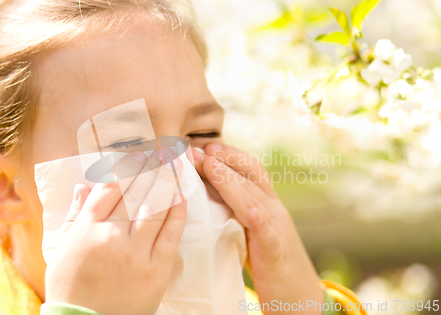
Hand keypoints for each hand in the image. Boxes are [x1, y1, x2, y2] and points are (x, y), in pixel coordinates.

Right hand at [45, 149, 186, 314]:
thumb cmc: (70, 286)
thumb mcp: (63, 248)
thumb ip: (75, 215)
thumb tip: (83, 185)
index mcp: (87, 229)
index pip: (109, 188)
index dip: (124, 168)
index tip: (136, 156)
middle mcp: (111, 236)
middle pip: (134, 193)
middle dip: (148, 169)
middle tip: (160, 152)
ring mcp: (135, 253)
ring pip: (154, 209)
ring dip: (165, 184)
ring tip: (173, 167)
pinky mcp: (156, 270)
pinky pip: (170, 234)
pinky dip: (177, 213)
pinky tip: (180, 197)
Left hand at [193, 143, 323, 313]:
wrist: (298, 293)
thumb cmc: (269, 259)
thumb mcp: (252, 227)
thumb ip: (238, 208)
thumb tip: (210, 191)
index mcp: (267, 203)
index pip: (250, 170)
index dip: (229, 154)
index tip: (206, 145)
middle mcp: (274, 210)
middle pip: (248, 178)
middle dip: (222, 161)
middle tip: (197, 150)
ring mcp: (277, 228)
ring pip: (253, 200)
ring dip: (230, 182)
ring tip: (210, 166)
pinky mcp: (276, 252)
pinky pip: (268, 234)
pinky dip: (259, 221)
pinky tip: (250, 213)